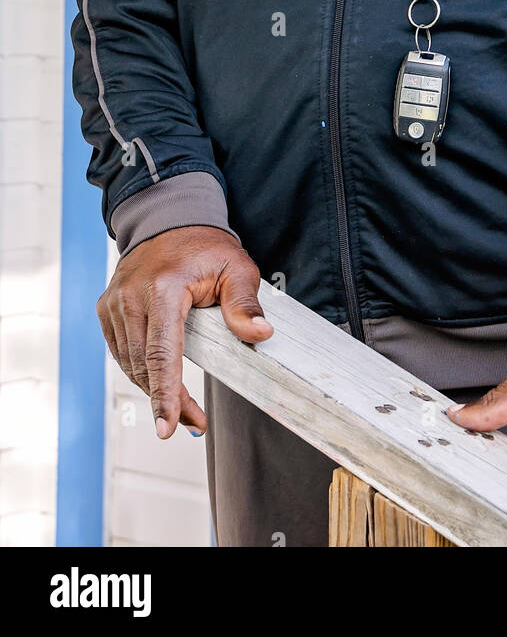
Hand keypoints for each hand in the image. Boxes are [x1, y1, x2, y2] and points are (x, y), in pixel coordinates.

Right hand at [97, 226, 272, 439]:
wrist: (169, 219)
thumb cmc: (205, 246)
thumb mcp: (237, 267)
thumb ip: (245, 303)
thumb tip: (260, 335)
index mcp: (164, 288)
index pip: (162, 352)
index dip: (165, 394)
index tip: (168, 426)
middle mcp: (132, 296)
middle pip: (144, 365)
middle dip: (167, 400)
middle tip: (192, 422)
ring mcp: (115, 303)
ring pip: (130, 363)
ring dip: (153, 389)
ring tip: (180, 409)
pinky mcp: (107, 309)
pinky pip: (121, 351)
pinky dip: (139, 371)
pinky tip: (158, 382)